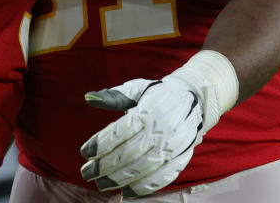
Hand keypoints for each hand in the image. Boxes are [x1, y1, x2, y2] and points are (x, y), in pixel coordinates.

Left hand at [79, 77, 203, 197]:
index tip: (85, 152)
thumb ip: (113, 96)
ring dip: (120, 179)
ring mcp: (174, 145)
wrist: (194, 100)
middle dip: (105, 166)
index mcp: (150, 109)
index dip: (101, 143)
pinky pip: (163, 177)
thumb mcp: (137, 88)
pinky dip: (144, 187)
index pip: (121, 131)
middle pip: (130, 153)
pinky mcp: (182, 157)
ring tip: (101, 184)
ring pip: (145, 168)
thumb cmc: (157, 95)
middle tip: (87, 173)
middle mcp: (163, 129)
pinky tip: (126, 191)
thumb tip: (88, 98)